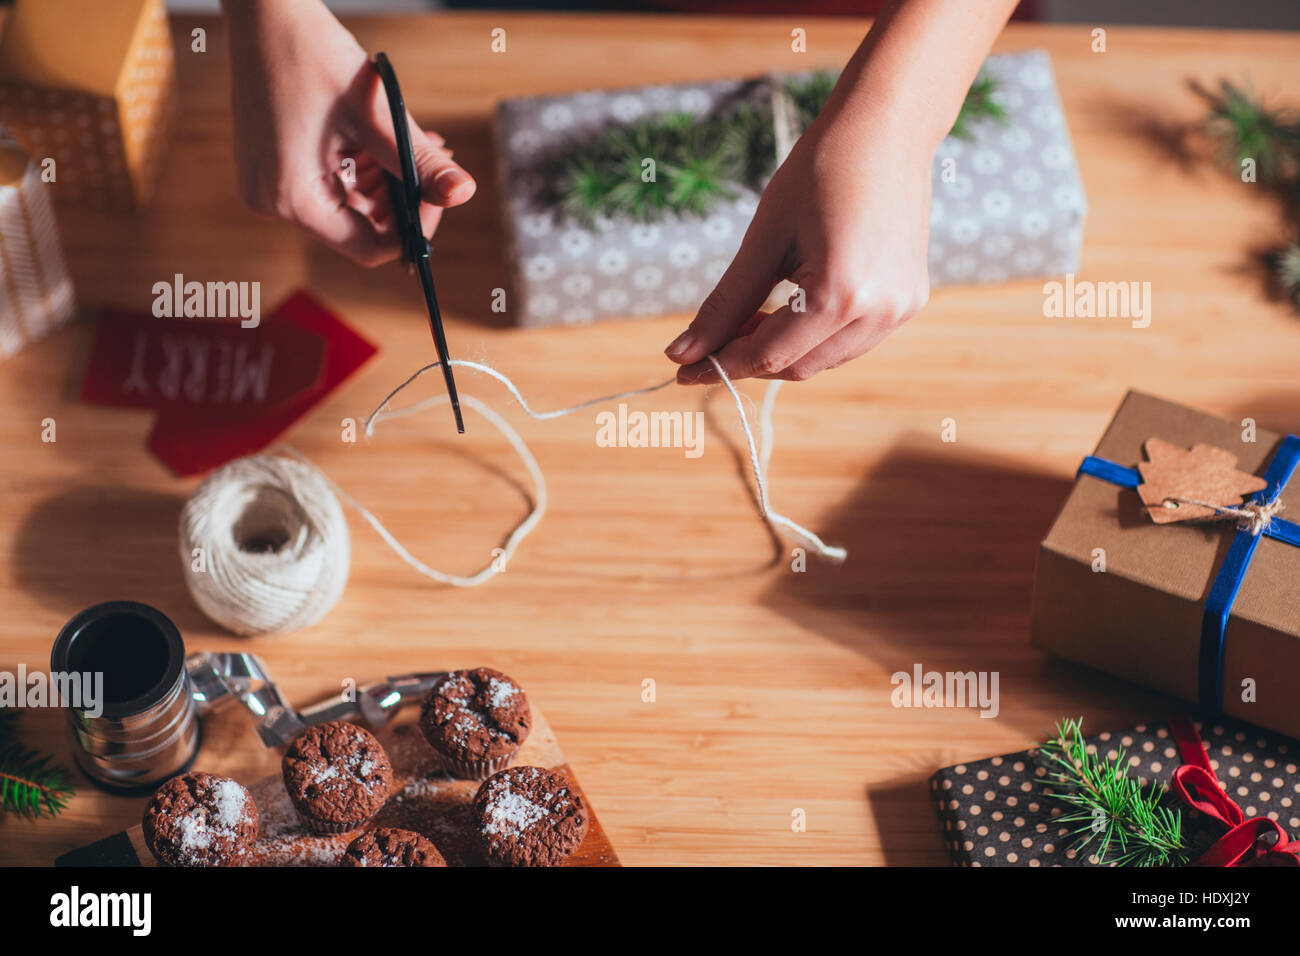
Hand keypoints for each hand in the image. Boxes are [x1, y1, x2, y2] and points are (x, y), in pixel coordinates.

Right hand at [224, 0, 474, 265]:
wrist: (264, 11)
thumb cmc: (309, 53)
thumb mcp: (375, 116)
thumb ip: (420, 162)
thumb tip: (462, 193)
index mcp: (292, 199)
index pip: (367, 247)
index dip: (411, 231)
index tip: (436, 196)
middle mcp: (272, 201)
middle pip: (359, 227)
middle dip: (401, 199)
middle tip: (432, 163)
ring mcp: (269, 184)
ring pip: (348, 205)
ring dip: (387, 181)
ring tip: (417, 144)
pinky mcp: (274, 166)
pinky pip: (329, 183)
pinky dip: (363, 167)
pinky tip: (387, 141)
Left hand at [665, 109, 931, 384]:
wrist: (886, 128)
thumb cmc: (820, 171)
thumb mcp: (763, 240)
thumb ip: (726, 304)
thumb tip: (682, 354)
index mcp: (840, 295)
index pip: (769, 355)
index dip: (721, 365)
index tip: (682, 369)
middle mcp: (879, 312)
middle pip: (798, 367)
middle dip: (749, 360)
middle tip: (711, 341)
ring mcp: (900, 310)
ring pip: (825, 361)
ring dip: (782, 352)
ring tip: (749, 321)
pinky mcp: (909, 301)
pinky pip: (851, 341)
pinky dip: (814, 338)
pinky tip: (789, 310)